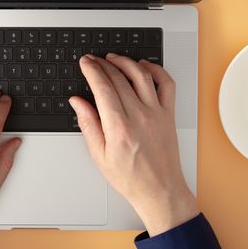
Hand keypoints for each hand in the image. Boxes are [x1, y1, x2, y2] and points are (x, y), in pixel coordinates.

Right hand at [70, 54, 198, 235]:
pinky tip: (143, 66)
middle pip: (119, 78)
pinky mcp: (169, 114)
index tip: (85, 62)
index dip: (92, 70)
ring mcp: (157, 113)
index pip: (102, 87)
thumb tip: (78, 101)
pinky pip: (166, 84)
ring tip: (113, 58)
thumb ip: (88, 123)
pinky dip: (155, 70)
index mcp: (119, 127)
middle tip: (93, 59)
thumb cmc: (130, 177)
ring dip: (125, 62)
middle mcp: (140, 116)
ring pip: (141, 75)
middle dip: (103, 64)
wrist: (159, 190)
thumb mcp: (98, 154)